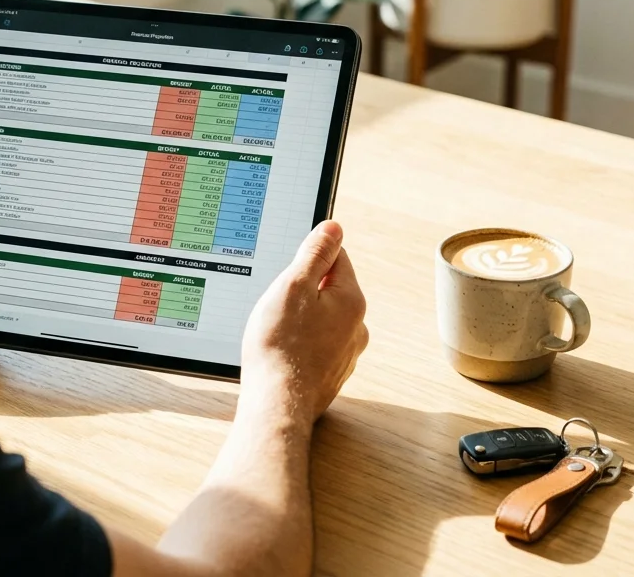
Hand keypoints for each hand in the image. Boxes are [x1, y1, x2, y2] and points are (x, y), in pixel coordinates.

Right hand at [239, 221, 367, 422]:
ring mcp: (346, 354)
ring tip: (276, 331)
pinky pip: (316, 345)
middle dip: (302, 290)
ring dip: (300, 318)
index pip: (336, 257)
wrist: (277, 404)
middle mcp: (357, 327)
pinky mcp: (332, 374)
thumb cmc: (280, 346)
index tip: (287, 270)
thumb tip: (333, 227)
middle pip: (329, 289)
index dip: (308, 257)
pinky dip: (300, 344)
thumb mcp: (292, 286)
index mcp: (352, 300)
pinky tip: (281, 352)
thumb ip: (314, 254)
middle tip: (276, 304)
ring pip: (322, 319)